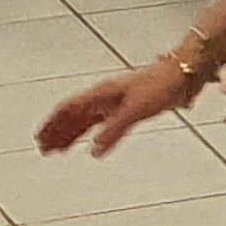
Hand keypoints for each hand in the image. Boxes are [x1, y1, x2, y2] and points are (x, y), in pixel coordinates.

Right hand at [38, 63, 193, 157]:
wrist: (185, 74)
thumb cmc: (162, 85)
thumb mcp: (136, 110)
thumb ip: (114, 130)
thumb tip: (94, 151)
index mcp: (102, 93)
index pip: (69, 109)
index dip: (54, 124)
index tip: (40, 138)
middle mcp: (105, 96)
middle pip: (74, 115)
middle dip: (57, 131)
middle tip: (43, 147)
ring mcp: (116, 101)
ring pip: (86, 119)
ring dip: (70, 133)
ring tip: (58, 148)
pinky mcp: (129, 106)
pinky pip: (102, 122)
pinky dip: (91, 133)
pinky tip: (93, 143)